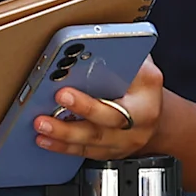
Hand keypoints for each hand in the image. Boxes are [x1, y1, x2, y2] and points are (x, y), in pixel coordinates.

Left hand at [29, 57, 166, 162]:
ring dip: (63, 134)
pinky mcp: (109, 152)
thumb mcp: (142, 67)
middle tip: (54, 100)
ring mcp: (124, 142)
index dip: (95, 97)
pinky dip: (62, 147)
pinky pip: (84, 152)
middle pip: (108, 121)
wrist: (154, 118)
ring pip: (93, 141)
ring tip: (41, 123)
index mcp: (146, 98)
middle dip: (78, 112)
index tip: (66, 89)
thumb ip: (124, 56)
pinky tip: (44, 139)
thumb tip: (94, 42)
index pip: (125, 94)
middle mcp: (138, 124)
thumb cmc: (142, 87)